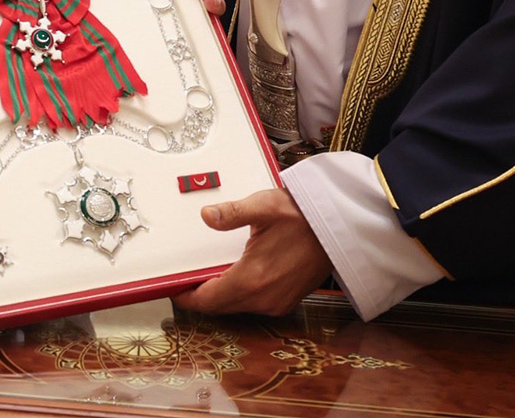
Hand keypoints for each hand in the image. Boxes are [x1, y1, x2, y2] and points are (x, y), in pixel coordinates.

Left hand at [173, 189, 332, 315]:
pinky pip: (254, 305)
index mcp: (251, 278)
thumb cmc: (303, 216)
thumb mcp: (263, 206)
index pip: (207, 300)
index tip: (174, 288)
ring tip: (209, 276)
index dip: (187, 296)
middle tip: (187, 280)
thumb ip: (231, 213)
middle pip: (220, 307)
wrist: (339, 228)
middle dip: (202, 296)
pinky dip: (240, 296)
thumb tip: (206, 216)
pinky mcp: (287, 302)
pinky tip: (237, 277)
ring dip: (221, 296)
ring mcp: (276, 303)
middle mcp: (263, 298)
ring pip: (237, 307)